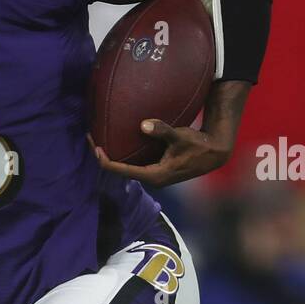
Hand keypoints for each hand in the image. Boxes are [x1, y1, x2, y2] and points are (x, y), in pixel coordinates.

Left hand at [90, 120, 230, 187]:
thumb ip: (162, 131)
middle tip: (90, 138)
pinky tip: (116, 142)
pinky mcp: (155, 170)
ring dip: (112, 155)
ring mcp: (153, 175)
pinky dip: (123, 154)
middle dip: (104, 156)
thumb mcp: (180, 136)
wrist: (214, 154)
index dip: (104, 160)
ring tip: (98, 139)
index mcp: (153, 175)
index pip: (120, 171)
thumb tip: (143, 124)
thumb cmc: (198, 145)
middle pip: (119, 170)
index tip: (94, 146)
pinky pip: (133, 163)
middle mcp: (151, 179)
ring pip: (126, 167)